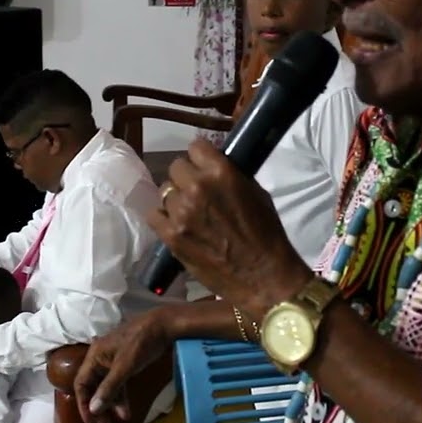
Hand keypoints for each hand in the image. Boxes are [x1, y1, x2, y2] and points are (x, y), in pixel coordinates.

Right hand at [74, 309, 174, 422]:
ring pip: (107, 386)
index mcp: (94, 356)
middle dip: (99, 406)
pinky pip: (118, 382)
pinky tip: (127, 409)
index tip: (90, 420)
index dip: (83, 403)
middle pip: (93, 386)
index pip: (81, 383)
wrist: (162, 325)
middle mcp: (99, 358)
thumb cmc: (140, 343)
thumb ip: (109, 388)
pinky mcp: (124, 362)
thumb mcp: (124, 367)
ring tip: (121, 418)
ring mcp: (112, 360)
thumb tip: (93, 409)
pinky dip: (121, 394)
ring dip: (113, 402)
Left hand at [154, 139, 314, 317]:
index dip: (201, 157)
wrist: (263, 275)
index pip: (195, 147)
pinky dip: (164, 218)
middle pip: (176, 167)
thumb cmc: (266, 233)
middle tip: (198, 191)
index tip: (204, 166)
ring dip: (177, 199)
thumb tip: (213, 167)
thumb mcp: (255, 192)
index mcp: (221, 172)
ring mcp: (181, 212)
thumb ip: (230, 175)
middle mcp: (197, 187)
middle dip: (187, 177)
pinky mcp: (171, 236)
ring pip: (165, 191)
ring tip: (190, 213)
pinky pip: (154, 215)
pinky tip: (177, 225)